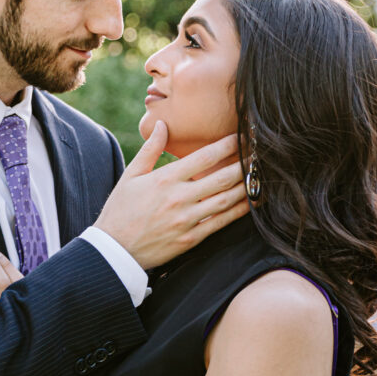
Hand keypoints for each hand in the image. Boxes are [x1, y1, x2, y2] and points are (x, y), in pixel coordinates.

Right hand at [94, 122, 248, 269]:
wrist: (115, 251)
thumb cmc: (120, 210)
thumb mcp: (130, 176)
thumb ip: (150, 150)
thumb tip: (162, 125)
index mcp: (165, 179)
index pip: (205, 157)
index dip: (227, 144)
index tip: (241, 135)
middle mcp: (179, 198)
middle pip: (223, 177)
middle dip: (245, 163)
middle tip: (260, 152)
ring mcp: (188, 219)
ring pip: (227, 199)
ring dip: (248, 185)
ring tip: (261, 173)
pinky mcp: (192, 238)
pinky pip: (222, 222)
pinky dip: (240, 210)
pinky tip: (253, 200)